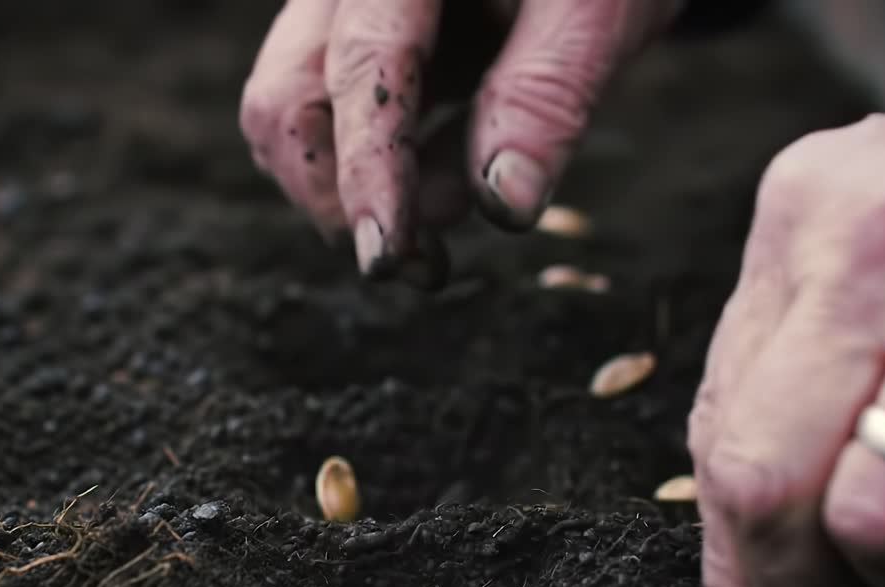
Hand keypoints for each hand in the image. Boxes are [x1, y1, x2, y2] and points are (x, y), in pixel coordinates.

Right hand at [238, 0, 679, 286]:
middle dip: (342, 196)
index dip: (368, 169)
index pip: (361, 66)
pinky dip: (386, 171)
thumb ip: (545, 94)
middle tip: (424, 264)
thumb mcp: (594, 9)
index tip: (385, 254)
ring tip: (452, 214)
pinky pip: (341, 120)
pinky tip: (449, 184)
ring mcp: (343, 15)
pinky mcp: (362, 46)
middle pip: (289, 100)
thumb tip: (505, 204)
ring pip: (299, 118)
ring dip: (359, 191)